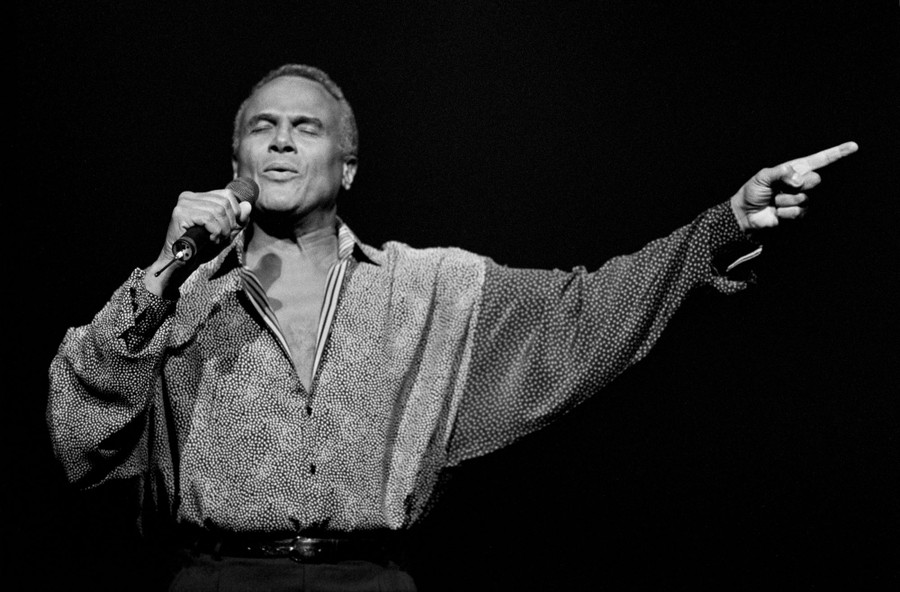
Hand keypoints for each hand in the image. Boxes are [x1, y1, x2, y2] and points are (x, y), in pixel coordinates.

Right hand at [145, 186, 252, 295]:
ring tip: (216, 239)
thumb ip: (238, 220)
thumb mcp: (226, 232)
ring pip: (217, 211)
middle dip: (230, 223)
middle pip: (224, 203)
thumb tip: (248, 205)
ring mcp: (183, 204)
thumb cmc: (202, 248)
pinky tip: (210, 240)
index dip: (235, 212)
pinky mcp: (180, 214)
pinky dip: (215, 231)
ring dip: (223, 229)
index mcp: (198, 197)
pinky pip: (208, 218)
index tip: (232, 228)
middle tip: (223, 236)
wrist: (183, 263)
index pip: (226, 194)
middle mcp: (189, 197)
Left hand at [731, 141, 857, 233]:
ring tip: (775, 201)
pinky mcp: (798, 214)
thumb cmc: (753, 192)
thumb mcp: (763, 176)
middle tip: (782, 188)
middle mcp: (801, 183)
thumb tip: (800, 179)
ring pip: (804, 198)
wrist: (745, 213)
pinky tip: (776, 212)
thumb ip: (782, 173)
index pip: (819, 160)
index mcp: (795, 169)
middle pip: (815, 180)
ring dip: (785, 200)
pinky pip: (798, 212)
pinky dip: (784, 212)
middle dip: (797, 184)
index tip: (853, 146)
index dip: (837, 153)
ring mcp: (801, 199)